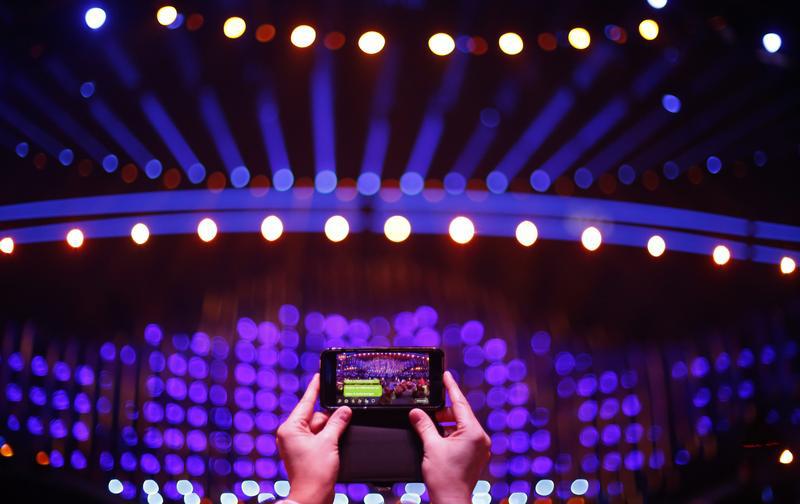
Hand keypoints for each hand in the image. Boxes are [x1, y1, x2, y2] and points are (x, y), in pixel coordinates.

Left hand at [277, 374, 351, 503]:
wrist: (312, 498)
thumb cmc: (313, 474)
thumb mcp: (328, 442)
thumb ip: (337, 423)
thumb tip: (344, 410)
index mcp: (290, 428)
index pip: (306, 402)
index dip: (315, 388)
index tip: (319, 375)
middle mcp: (291, 435)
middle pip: (315, 416)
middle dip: (330, 419)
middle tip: (344, 418)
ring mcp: (298, 445)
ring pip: (320, 428)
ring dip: (331, 431)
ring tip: (334, 445)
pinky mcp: (306, 453)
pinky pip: (320, 439)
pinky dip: (329, 439)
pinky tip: (336, 444)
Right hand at [409, 371, 490, 502]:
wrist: (451, 502)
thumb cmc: (445, 478)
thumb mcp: (431, 447)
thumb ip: (424, 425)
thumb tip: (416, 412)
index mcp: (473, 433)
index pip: (461, 404)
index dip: (452, 388)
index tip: (447, 375)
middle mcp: (480, 438)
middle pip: (461, 415)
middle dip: (443, 412)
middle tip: (427, 410)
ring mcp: (479, 448)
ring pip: (461, 427)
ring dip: (445, 425)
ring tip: (429, 427)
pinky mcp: (475, 456)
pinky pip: (463, 437)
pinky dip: (450, 434)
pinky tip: (436, 437)